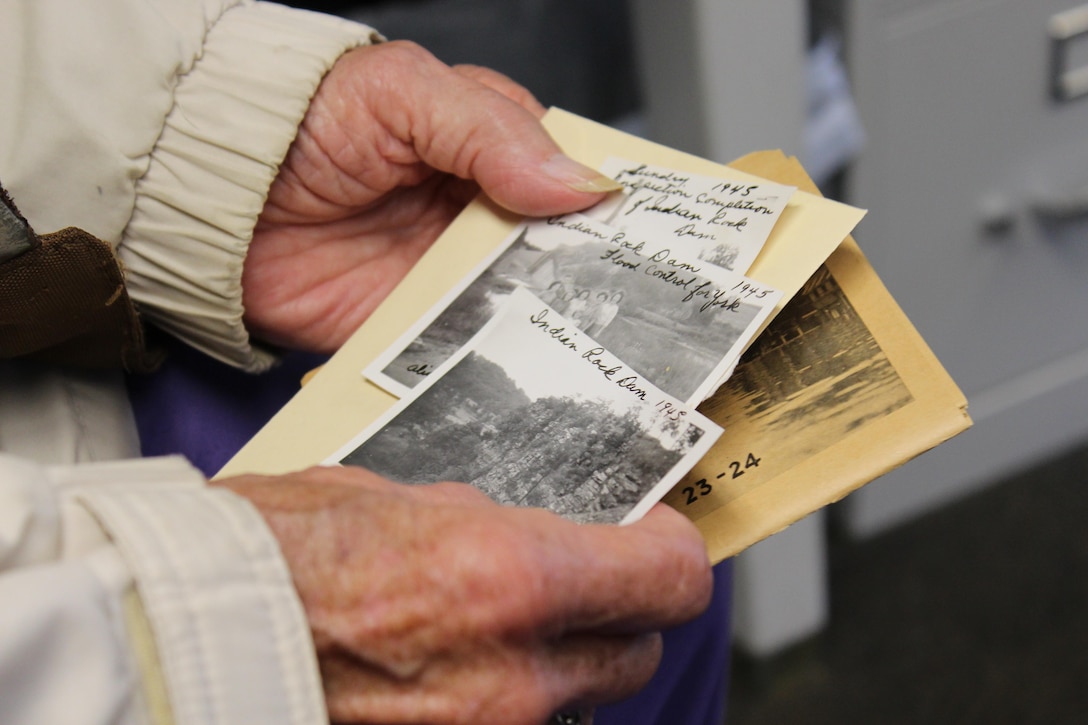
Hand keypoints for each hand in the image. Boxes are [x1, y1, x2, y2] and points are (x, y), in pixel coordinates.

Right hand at [215, 466, 711, 724]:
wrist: (179, 639)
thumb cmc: (266, 554)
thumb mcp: (390, 497)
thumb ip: (483, 520)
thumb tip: (531, 529)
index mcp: (508, 576)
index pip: (669, 578)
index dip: (670, 552)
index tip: (654, 536)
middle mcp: (515, 674)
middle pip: (637, 652)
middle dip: (617, 614)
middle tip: (578, 583)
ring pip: (580, 702)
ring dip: (560, 665)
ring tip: (494, 630)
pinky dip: (510, 700)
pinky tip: (452, 672)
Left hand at [243, 41, 619, 351]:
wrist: (212, 198)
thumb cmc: (301, 123)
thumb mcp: (404, 94)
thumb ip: (490, 130)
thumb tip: (581, 184)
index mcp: (489, 149)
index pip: (570, 175)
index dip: (610, 203)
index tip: (652, 234)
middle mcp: (479, 217)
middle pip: (560, 252)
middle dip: (596, 276)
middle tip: (637, 300)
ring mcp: (450, 277)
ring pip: (527, 307)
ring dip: (557, 326)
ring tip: (601, 344)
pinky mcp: (418, 332)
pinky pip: (469, 353)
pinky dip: (499, 366)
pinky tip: (532, 373)